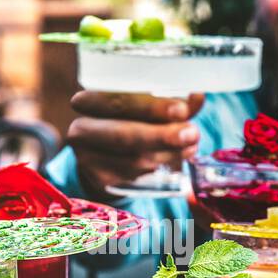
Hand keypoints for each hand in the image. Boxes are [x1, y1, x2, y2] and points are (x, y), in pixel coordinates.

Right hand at [67, 91, 203, 198]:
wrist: (103, 160)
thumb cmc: (129, 124)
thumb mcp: (145, 110)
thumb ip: (171, 104)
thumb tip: (197, 98)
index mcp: (88, 101)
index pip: (118, 101)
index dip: (151, 107)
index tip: (182, 110)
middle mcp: (80, 128)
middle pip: (123, 133)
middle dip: (162, 135)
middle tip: (192, 134)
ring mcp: (86, 157)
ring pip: (133, 158)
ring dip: (168, 154)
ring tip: (191, 145)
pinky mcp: (98, 180)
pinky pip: (134, 176)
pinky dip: (159, 168)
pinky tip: (175, 161)